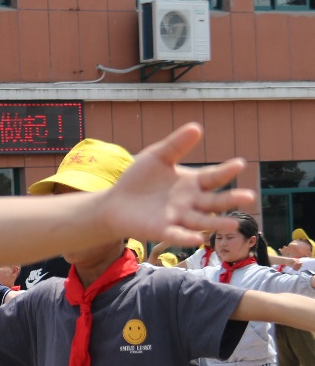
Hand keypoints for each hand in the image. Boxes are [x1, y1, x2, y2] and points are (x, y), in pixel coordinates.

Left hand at [100, 124, 254, 246]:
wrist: (116, 202)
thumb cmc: (140, 179)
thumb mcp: (157, 157)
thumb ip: (176, 145)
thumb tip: (196, 127)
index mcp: (192, 183)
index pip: (213, 177)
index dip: (226, 170)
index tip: (240, 163)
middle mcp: (191, 202)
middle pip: (214, 201)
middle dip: (231, 199)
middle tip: (249, 196)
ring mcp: (178, 218)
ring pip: (202, 221)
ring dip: (217, 223)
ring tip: (234, 224)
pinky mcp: (162, 230)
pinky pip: (177, 235)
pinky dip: (187, 237)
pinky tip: (197, 238)